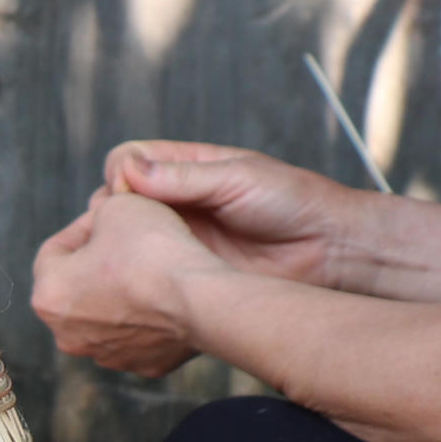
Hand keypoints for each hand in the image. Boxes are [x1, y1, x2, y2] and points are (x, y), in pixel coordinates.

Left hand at [32, 189, 223, 379]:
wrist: (201, 298)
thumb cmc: (153, 249)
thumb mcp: (117, 207)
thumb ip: (100, 213)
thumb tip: (105, 222)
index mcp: (48, 295)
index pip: (54, 249)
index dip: (84, 225)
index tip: (110, 214)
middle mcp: (67, 335)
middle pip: (77, 286)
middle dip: (99, 261)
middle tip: (128, 240)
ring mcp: (105, 355)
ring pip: (107, 313)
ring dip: (121, 291)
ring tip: (150, 267)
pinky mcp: (142, 366)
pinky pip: (138, 333)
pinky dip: (148, 315)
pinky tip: (167, 296)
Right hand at [98, 140, 361, 288]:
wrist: (329, 250)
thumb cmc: (293, 202)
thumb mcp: (237, 178)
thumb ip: (183, 175)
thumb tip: (127, 169)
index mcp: (186, 166)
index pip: (127, 161)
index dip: (119, 176)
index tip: (125, 195)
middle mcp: (176, 200)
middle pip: (116, 201)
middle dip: (111, 214)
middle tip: (122, 230)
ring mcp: (178, 236)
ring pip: (125, 238)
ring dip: (119, 246)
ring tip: (128, 257)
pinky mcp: (185, 271)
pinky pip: (147, 272)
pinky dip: (136, 276)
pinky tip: (141, 280)